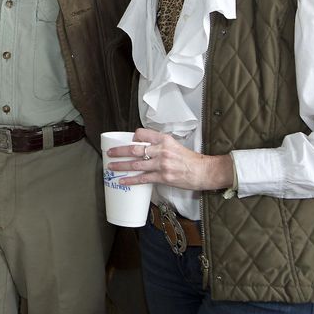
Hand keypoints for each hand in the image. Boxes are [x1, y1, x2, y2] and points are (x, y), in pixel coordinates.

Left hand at [107, 127, 233, 190]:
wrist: (203, 171)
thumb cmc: (190, 159)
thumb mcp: (175, 145)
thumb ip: (160, 144)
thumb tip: (144, 147)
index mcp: (164, 139)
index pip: (143, 134)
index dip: (133, 137)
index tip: (128, 141)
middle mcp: (161, 150)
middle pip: (135, 149)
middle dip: (119, 151)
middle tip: (109, 153)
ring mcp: (162, 164)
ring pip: (136, 164)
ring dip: (121, 166)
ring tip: (111, 167)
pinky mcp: (163, 177)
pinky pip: (143, 178)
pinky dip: (131, 180)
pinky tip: (122, 180)